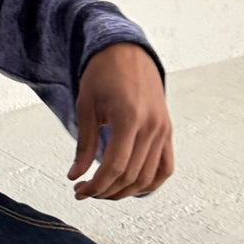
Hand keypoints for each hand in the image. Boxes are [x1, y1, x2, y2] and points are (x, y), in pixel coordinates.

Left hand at [68, 42, 173, 199]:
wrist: (127, 51)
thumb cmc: (102, 74)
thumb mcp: (86, 106)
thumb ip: (84, 144)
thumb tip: (75, 176)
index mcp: (129, 117)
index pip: (115, 166)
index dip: (96, 185)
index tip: (80, 191)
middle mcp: (151, 126)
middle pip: (131, 175)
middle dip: (106, 190)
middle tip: (86, 193)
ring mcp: (163, 129)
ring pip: (148, 177)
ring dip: (125, 191)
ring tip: (103, 191)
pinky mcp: (168, 130)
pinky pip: (165, 167)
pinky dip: (150, 183)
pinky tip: (131, 188)